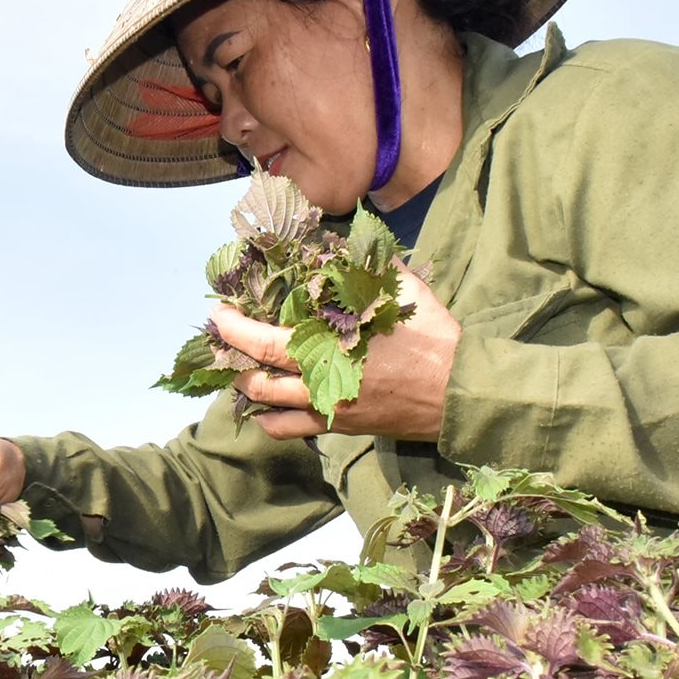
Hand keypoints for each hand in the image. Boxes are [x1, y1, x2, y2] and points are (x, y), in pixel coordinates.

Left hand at [210, 263, 460, 441]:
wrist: (460, 392)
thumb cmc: (431, 340)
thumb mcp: (400, 292)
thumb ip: (364, 268)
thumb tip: (334, 247)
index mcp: (328, 352)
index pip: (262, 344)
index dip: (233, 330)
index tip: (217, 313)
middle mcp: (319, 387)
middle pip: (255, 383)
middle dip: (231, 362)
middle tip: (224, 341)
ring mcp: (328, 412)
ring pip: (267, 413)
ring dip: (248, 393)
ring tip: (242, 371)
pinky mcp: (340, 428)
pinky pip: (292, 430)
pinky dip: (272, 419)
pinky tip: (271, 403)